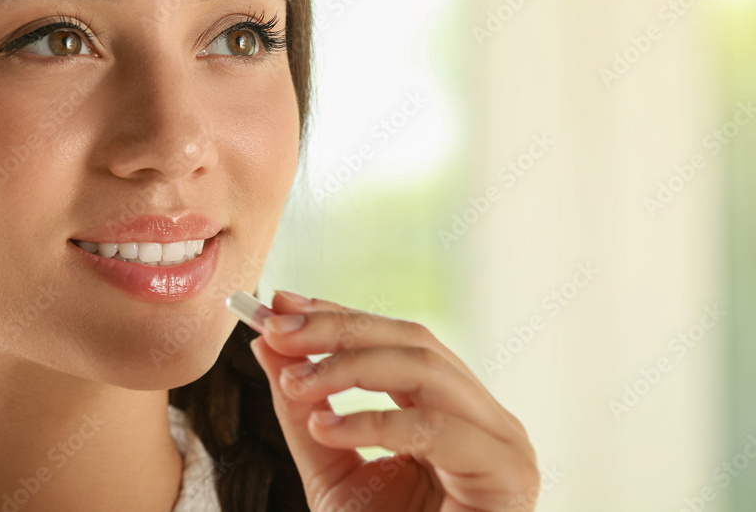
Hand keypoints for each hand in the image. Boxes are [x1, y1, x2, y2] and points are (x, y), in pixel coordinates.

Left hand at [248, 291, 539, 511]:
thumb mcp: (328, 464)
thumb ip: (302, 407)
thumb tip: (266, 344)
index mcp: (447, 406)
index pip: (393, 339)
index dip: (337, 314)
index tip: (278, 303)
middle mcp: (480, 414)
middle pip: (413, 340)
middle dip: (338, 329)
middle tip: (277, 329)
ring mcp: (502, 439)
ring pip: (426, 369)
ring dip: (349, 367)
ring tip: (294, 383)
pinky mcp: (509, 472)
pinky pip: (436, 429)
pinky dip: (373, 422)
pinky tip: (325, 429)